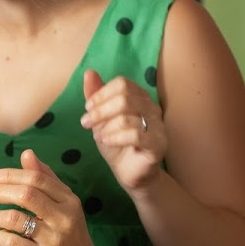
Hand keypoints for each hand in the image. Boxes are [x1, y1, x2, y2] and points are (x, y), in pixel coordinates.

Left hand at [0, 149, 100, 245]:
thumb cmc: (68, 231)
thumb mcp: (63, 204)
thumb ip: (45, 178)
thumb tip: (27, 153)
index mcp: (69, 200)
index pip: (36, 178)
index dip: (9, 174)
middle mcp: (64, 218)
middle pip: (26, 194)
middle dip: (0, 192)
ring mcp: (55, 240)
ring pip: (16, 219)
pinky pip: (13, 243)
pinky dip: (1, 237)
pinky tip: (1, 237)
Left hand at [79, 70, 166, 194]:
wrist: (129, 173)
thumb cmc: (117, 143)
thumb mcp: (101, 119)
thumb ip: (96, 96)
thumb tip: (89, 72)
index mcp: (140, 97)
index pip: (122, 83)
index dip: (101, 94)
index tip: (87, 108)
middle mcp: (152, 108)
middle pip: (124, 97)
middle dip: (100, 110)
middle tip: (86, 123)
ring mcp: (158, 126)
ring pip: (127, 116)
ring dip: (106, 127)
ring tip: (98, 137)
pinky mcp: (158, 144)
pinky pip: (136, 134)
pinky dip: (115, 137)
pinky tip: (107, 142)